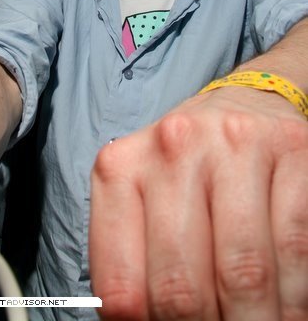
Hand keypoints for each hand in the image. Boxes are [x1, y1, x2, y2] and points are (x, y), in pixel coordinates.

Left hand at [89, 87, 307, 319]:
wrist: (241, 108)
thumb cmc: (186, 168)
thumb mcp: (142, 204)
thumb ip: (135, 264)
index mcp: (120, 169)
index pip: (123, 289)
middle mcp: (172, 146)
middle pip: (182, 288)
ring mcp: (233, 143)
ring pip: (243, 273)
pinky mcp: (290, 148)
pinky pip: (295, 247)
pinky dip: (293, 296)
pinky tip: (285, 304)